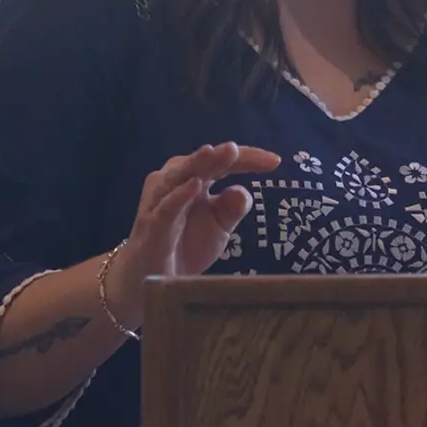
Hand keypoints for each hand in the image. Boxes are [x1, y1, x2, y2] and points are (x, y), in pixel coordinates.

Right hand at [103, 143, 280, 329]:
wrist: (152, 277)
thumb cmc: (186, 244)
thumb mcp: (219, 227)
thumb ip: (232, 208)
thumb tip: (244, 192)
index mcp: (195, 180)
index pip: (222, 163)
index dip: (247, 159)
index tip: (275, 161)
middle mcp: (174, 183)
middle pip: (198, 163)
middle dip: (217, 155)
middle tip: (235, 148)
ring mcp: (160, 202)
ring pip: (178, 177)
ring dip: (196, 165)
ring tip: (214, 153)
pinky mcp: (152, 225)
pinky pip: (165, 208)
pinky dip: (178, 196)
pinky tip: (194, 187)